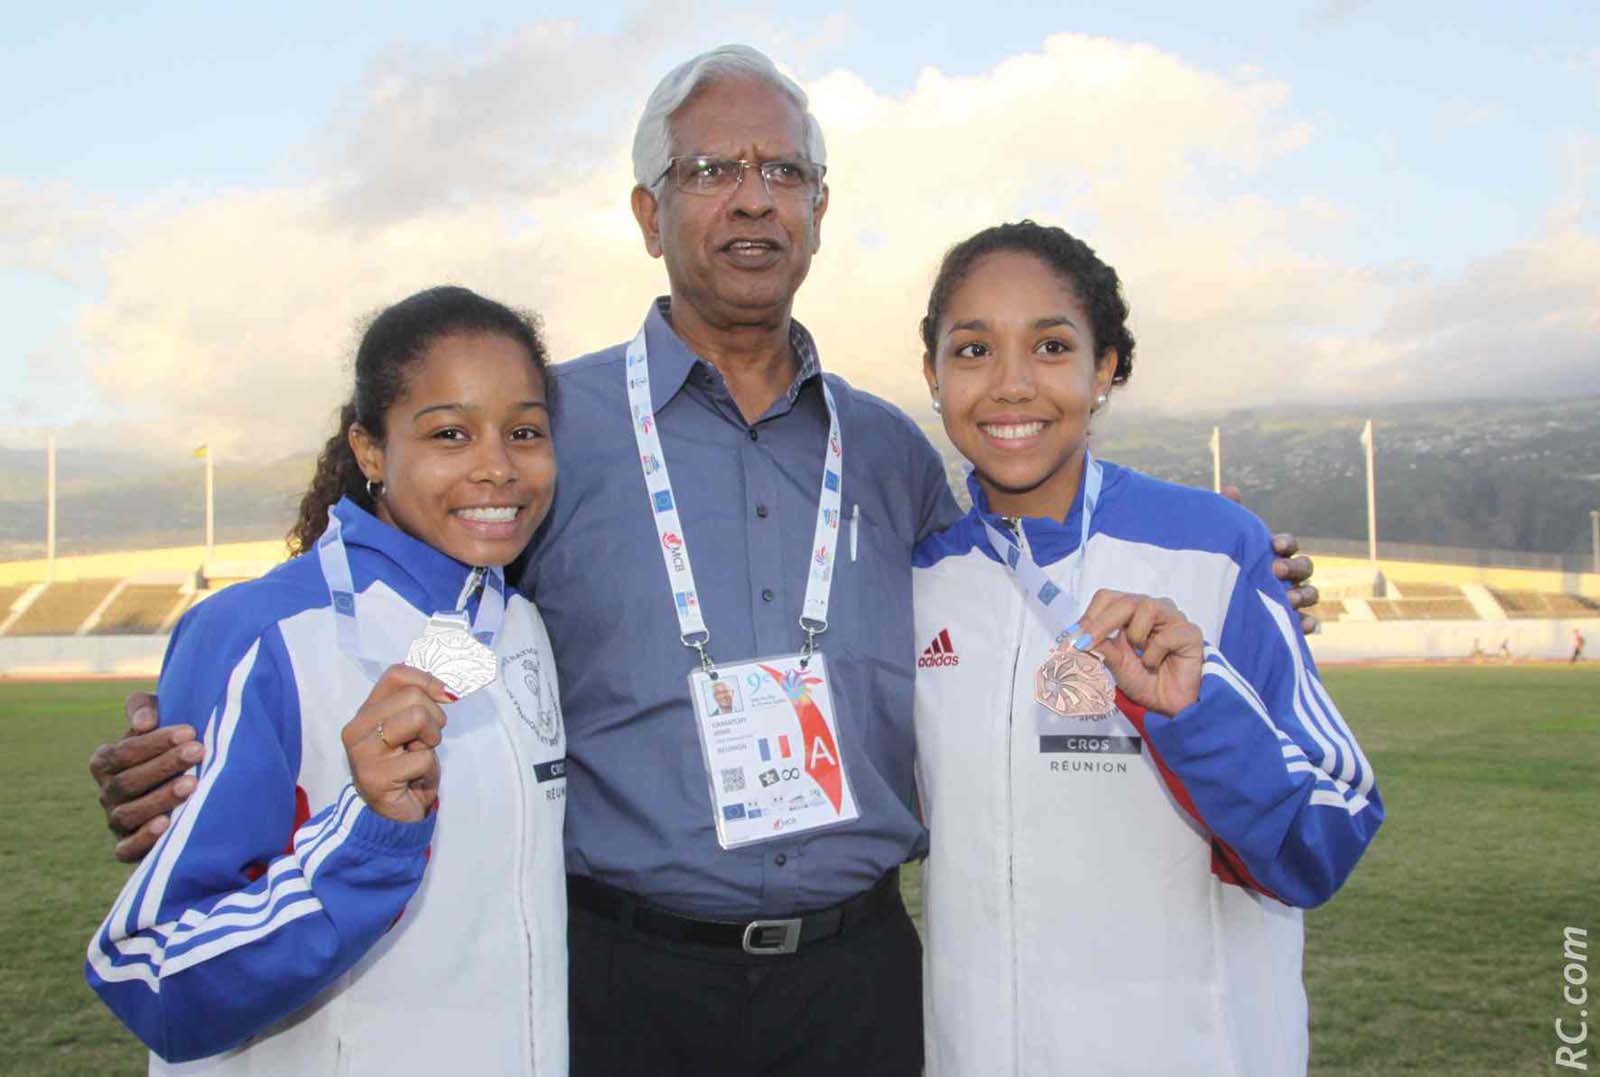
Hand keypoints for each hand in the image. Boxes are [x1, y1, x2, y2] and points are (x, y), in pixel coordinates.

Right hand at [89, 692, 205, 862]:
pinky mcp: (128, 847)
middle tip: (198, 751)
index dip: (154, 742)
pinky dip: (144, 838)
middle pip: (127, 782)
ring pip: (128, 814)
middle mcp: (108, 792)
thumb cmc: (170, 743)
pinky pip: (127, 849)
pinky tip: (166, 824)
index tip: (189, 731)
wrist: (185, 781)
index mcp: (106, 761)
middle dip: (164, 766)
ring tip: (193, 783)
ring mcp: (116, 821)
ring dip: (161, 798)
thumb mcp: (158, 718)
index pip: (122, 752)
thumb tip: (146, 721)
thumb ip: (144, 708)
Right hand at [341, 665, 454, 822]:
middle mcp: (358, 728)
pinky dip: (427, 769)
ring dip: (431, 740)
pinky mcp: (375, 776)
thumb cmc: (405, 767)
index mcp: (366, 711)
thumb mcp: (410, 729)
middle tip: (427, 741)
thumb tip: (448, 689)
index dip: (427, 679)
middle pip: (412, 696)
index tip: (445, 696)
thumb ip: (417, 705)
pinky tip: (414, 779)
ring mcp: (363, 752)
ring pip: (417, 718)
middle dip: (434, 718)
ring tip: (420, 756)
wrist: (392, 815)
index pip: (395, 674)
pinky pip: (421, 758)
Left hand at [1073, 589, 1203, 716]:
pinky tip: (1156, 664)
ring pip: (1147, 607)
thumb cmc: (1143, 679)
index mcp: (1131, 611)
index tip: (1074, 638)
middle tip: (1085, 643)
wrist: (1169, 705)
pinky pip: (1167, 635)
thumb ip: (1100, 648)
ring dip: (1135, 636)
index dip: (1089, 616)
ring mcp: (1173, 617)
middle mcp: (1152, 608)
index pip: (1107, 599)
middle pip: (1124, 600)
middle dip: (1101, 623)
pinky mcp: (1190, 632)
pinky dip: (1154, 654)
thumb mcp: (1115, 664)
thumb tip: (1077, 637)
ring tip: (1139, 655)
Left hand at [1219, 487, 1317, 634]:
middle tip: (1275, 570)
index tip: (1273, 544)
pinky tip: (1303, 624)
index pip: (1290, 544)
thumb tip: (1231, 490)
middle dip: (1293, 567)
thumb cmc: (1220, 569)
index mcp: (1274, 554)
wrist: (1210, 609)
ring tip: (1289, 599)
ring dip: (1303, 594)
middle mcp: (1287, 576)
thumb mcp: (1221, 546)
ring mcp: (1291, 601)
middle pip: (1304, 567)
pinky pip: (1306, 624)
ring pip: (1310, 594)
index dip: (1286, 543)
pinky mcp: (1287, 626)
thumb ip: (1228, 519)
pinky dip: (1307, 624)